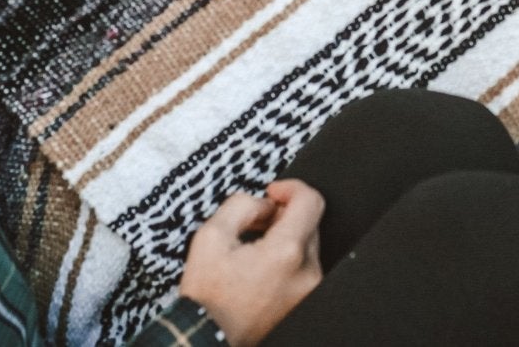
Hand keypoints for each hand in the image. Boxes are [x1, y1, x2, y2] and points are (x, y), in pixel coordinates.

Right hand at [176, 180, 323, 346]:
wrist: (207, 339)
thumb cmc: (207, 297)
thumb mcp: (211, 236)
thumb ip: (242, 205)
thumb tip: (263, 204)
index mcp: (286, 253)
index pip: (311, 201)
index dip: (290, 187)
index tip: (273, 192)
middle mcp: (306, 273)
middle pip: (309, 223)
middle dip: (283, 214)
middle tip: (254, 223)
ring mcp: (307, 291)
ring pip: (306, 245)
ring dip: (284, 237)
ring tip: (253, 249)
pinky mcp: (303, 303)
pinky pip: (304, 268)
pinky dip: (286, 259)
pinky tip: (260, 268)